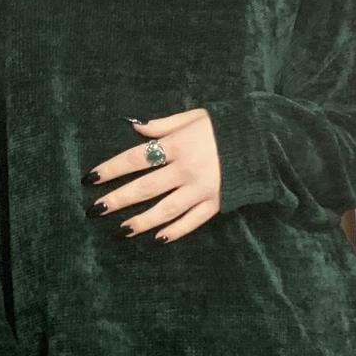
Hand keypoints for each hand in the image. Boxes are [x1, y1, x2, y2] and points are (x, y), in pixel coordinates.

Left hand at [82, 108, 221, 241]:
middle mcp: (187, 169)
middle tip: (95, 210)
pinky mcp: (216, 203)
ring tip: (121, 231)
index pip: (135, 158)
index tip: (90, 179)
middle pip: (145, 188)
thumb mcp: (194, 116)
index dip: (111, 169)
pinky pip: (193, 221)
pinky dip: (176, 231)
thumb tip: (133, 126)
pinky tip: (158, 239)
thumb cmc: (225, 126)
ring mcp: (202, 189)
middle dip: (118, 200)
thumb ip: (162, 124)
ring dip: (141, 221)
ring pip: (166, 210)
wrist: (265, 139)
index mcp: (178, 144)